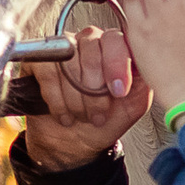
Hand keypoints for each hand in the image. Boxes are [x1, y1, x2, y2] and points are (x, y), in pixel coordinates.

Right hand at [21, 23, 153, 170]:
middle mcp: (88, 43)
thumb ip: (144, 79)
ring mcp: (62, 49)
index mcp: (114, 49)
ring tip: (81, 115)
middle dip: (95, 90)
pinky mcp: (38, 62)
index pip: (115, 39)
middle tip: (98, 113)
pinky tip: (64, 113)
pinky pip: (48, 72)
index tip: (119, 92)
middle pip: (91, 49)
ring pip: (68, 62)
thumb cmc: (104, 122)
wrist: (74, 145)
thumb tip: (146, 60)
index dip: (116, 65)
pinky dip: (56, 99)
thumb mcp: (134, 105)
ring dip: (76, 98)